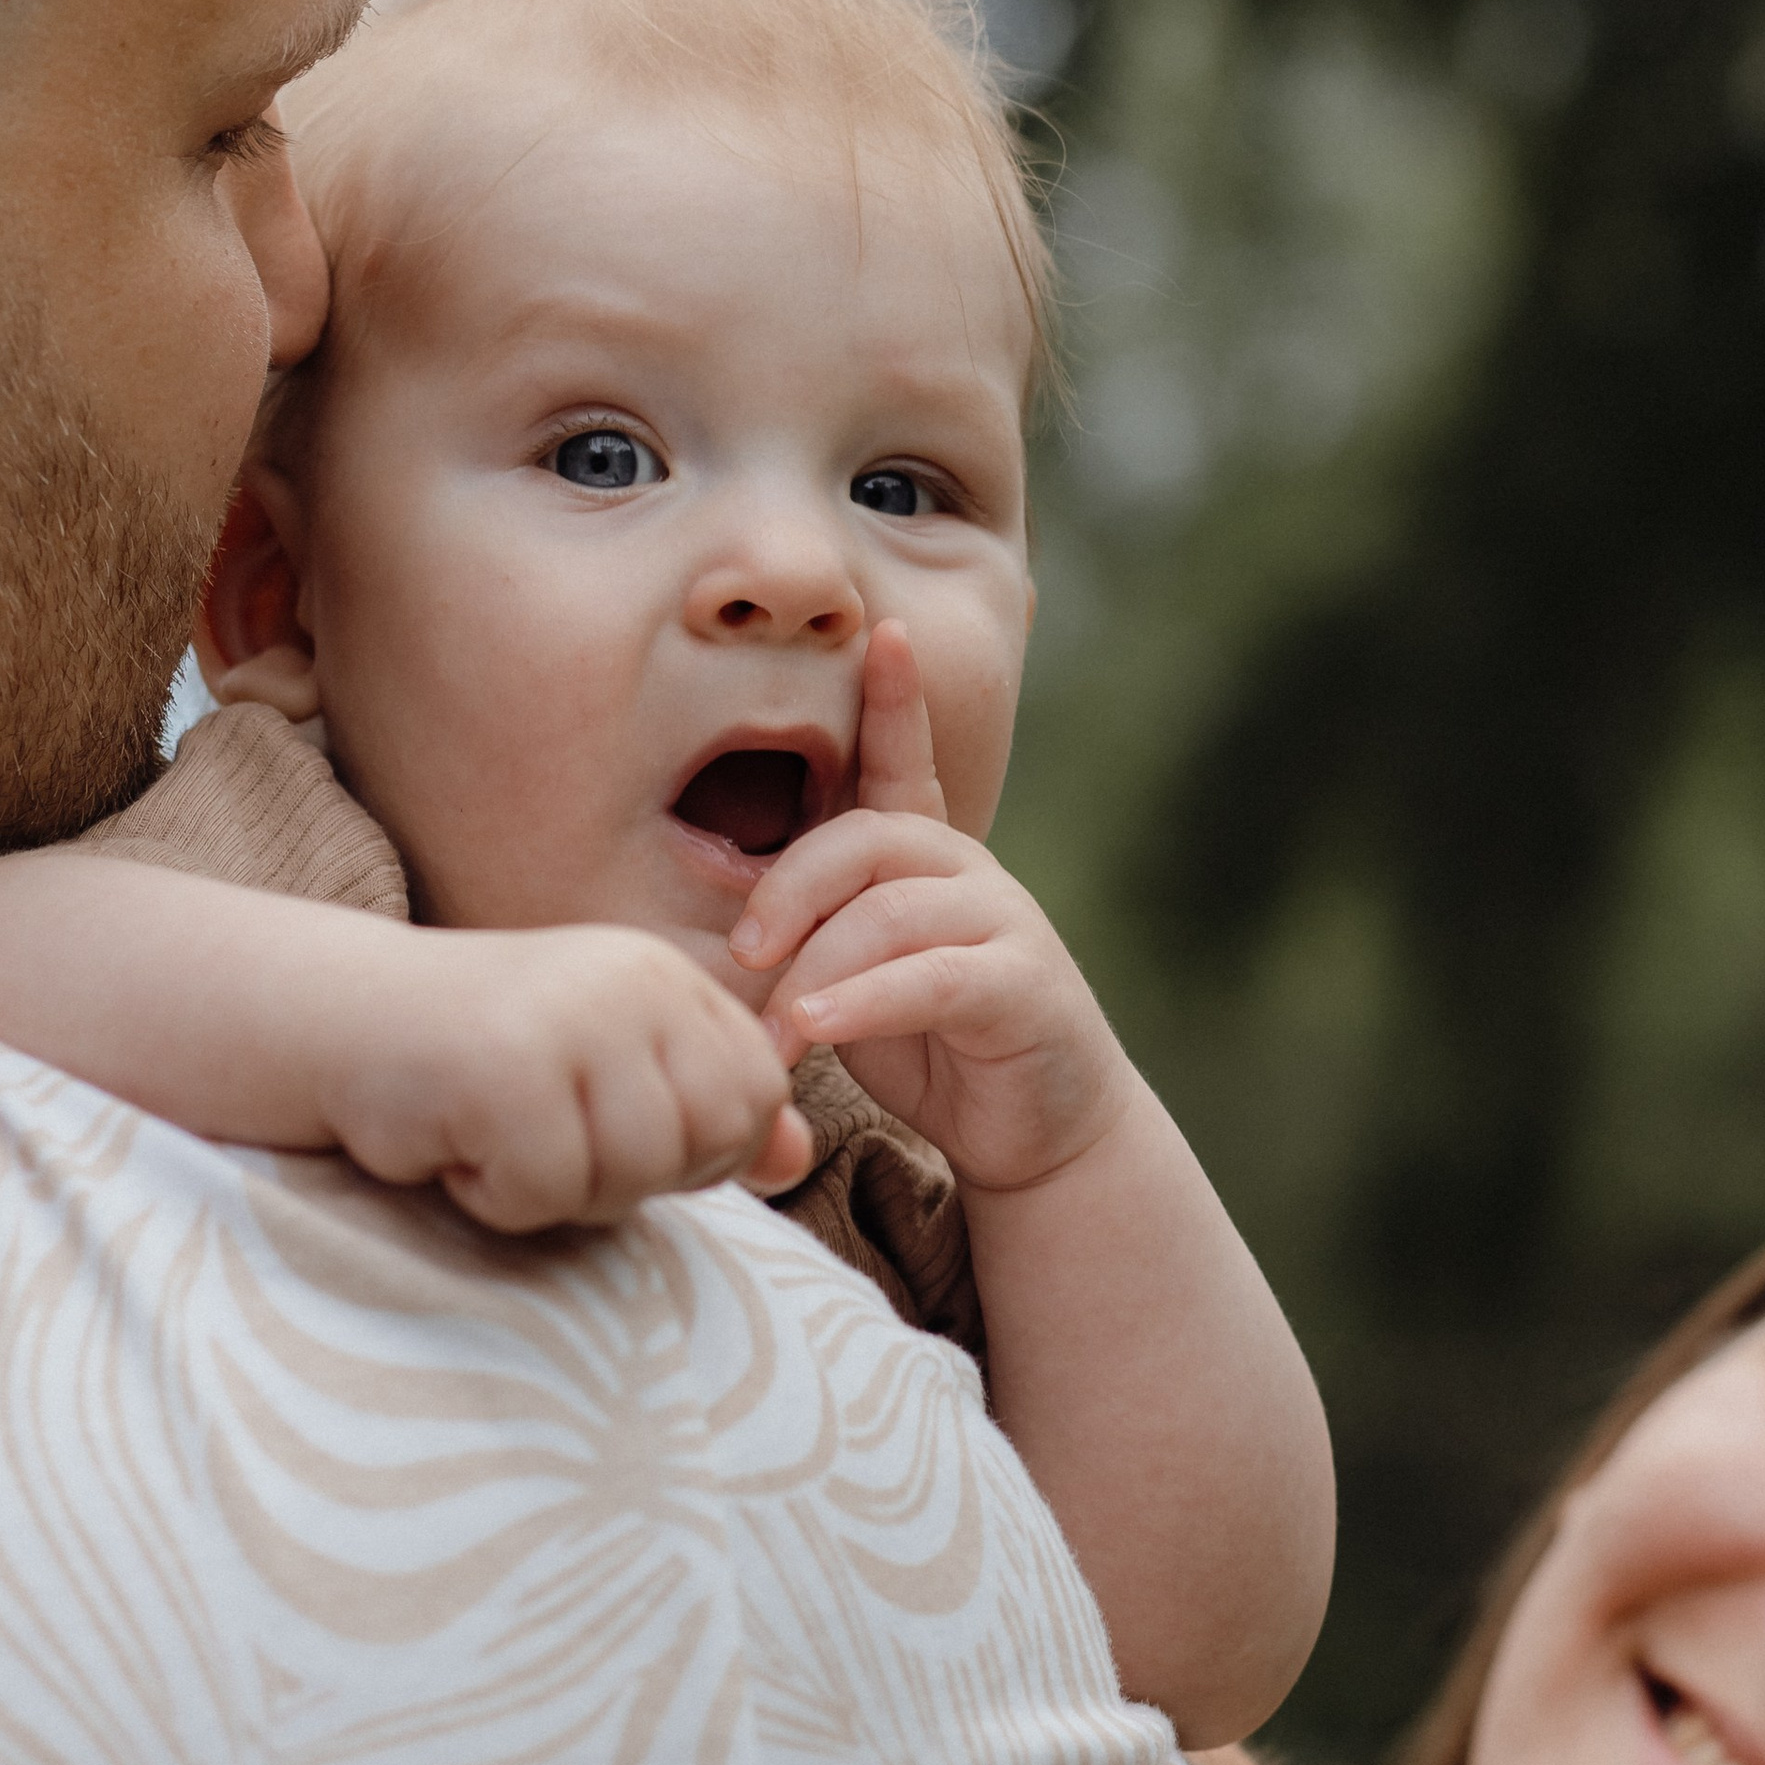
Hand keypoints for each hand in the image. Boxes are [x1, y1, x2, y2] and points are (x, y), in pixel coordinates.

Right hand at [321, 917, 812, 1231]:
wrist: (328, 1021)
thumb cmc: (473, 1064)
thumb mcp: (603, 1082)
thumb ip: (701, 1117)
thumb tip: (798, 1158)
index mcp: (665, 976)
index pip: (755, 1096)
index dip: (693, 1147)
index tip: (603, 1128)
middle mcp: (630, 981)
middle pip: (706, 1141)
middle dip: (627, 1176)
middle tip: (542, 1140)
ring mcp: (569, 1018)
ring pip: (630, 1174)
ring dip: (553, 1191)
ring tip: (492, 1136)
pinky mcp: (503, 1066)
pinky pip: (544, 1192)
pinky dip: (493, 1195)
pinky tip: (451, 1143)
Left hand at [728, 621, 1133, 1195]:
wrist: (1039, 1132)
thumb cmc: (932, 1053)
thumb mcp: (855, 983)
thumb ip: (813, 941)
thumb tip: (725, 940)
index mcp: (925, 861)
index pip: (905, 765)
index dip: (896, 701)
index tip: (883, 632)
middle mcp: (969, 874)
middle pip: (867, 838)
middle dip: (791, 888)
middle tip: (742, 954)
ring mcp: (1004, 923)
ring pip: (891, 912)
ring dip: (818, 970)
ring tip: (774, 1029)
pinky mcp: (1025, 987)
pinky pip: (931, 978)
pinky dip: (864, 1002)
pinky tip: (817, 1028)